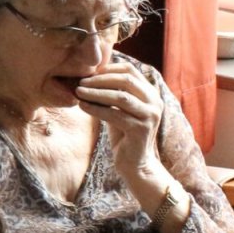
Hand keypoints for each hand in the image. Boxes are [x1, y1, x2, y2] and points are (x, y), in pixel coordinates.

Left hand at [72, 58, 164, 180]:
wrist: (134, 163)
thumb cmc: (123, 133)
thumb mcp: (119, 108)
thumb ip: (112, 92)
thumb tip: (89, 75)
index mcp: (150, 93)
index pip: (130, 70)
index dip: (108, 69)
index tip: (89, 73)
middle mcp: (155, 102)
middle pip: (126, 80)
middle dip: (100, 80)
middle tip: (80, 82)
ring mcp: (150, 116)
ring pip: (121, 97)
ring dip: (96, 93)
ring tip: (78, 92)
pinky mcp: (141, 129)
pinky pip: (115, 115)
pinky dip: (96, 109)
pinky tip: (82, 106)